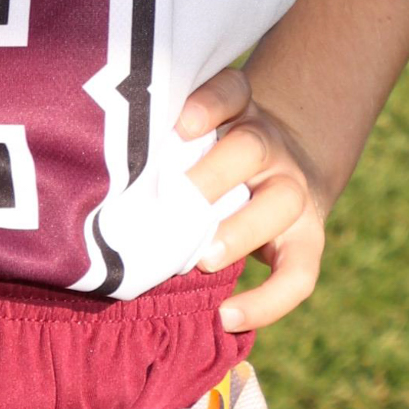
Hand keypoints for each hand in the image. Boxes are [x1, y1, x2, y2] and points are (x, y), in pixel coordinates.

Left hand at [176, 65, 326, 333]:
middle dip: (212, 175)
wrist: (285, 168)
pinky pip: (299, 274)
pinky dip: (267, 302)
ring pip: (283, 201)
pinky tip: (227, 317)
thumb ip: (166, 148)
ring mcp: (293, 192)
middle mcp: (270, 149)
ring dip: (240, 230)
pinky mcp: (306, 242)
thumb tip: (101, 177)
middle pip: (251, 147)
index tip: (179, 126)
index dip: (209, 104)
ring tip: (203, 259)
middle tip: (175, 203)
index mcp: (240, 115)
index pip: (232, 91)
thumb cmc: (213, 160)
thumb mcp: (201, 137)